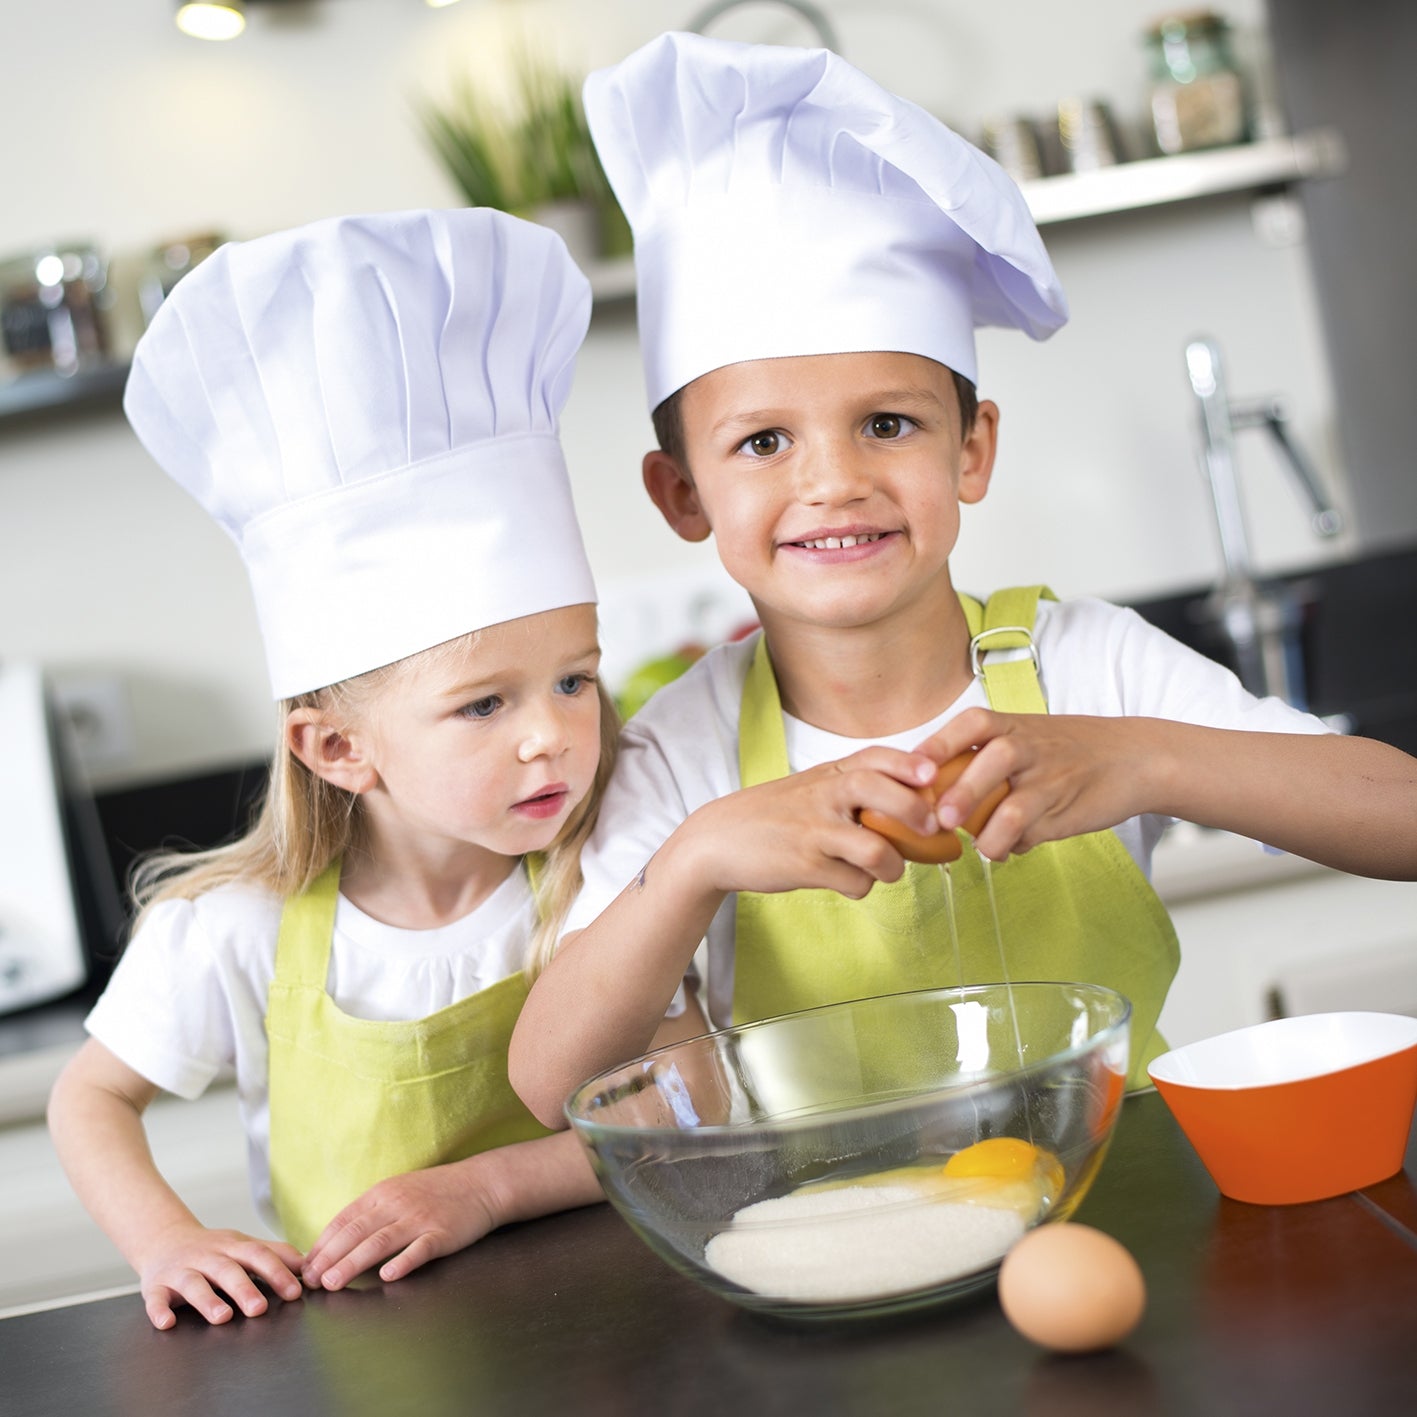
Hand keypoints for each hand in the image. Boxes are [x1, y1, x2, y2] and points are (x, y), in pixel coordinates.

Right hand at [136, 1221, 303, 1329]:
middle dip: (244, 1289)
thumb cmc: (213, 1249)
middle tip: (260, 1309)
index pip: (258, 1255)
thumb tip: (310, 1264)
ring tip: (223, 1317)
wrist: (165, 1239)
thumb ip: (274, 1253)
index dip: (277, 1271)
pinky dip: (159, 1310)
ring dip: (208, 1300)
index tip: (295, 1291)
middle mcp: (207, 1257)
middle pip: (227, 1270)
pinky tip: (167, 1323)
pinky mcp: (156, 1286)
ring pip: (194, 1283)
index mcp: (232, 1247)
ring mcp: (180, 1270)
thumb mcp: (243, 1245)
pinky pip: (155, 1298)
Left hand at [300, 1161, 497, 1291]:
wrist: (481, 1183)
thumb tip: (338, 1241)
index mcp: (383, 1194)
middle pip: (356, 1232)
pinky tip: (387, 1276)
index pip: (344, 1220)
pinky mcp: (442, 1233)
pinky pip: (419, 1249)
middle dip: (329, 1258)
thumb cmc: (437, 1192)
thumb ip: (372, 1213)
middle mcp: (397, 1204)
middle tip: (310, 1281)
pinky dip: (402, 1262)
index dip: (322, 1244)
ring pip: (380, 1242)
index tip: (305, 1266)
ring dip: (353, 1263)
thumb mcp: (399, 1191)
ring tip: (333, 1283)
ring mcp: (420, 1218)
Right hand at [680, 746, 940, 899]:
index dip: (908, 764)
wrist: (717, 841)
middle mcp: (822, 797)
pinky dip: (862, 886)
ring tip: (886, 869)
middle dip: (915, 811)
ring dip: (893, 866)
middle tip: (929, 828)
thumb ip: (853, 789)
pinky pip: (855, 882)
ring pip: (876, 849)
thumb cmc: (775, 816)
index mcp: (827, 774)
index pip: (874, 757)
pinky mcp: (805, 866)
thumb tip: (916, 803)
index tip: (932, 775)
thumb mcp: (810, 788)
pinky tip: (848, 880)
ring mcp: (813, 832)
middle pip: (879, 791)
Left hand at [919, 709, 1159, 859]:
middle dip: (961, 792)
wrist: (1135, 758)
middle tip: (938, 820)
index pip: (972, 724)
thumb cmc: (1065, 749)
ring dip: (985, 833)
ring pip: (1012, 808)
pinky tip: (1004, 847)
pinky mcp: (1063, 812)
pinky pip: (1029, 834)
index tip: (913, 771)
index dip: (939, 745)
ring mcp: (1048, 780)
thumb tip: (927, 789)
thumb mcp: (1025, 734)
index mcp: (1012, 723)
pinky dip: (1010, 846)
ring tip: (976, 845)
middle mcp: (1030, 747)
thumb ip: (981, 753)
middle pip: (992, 760)